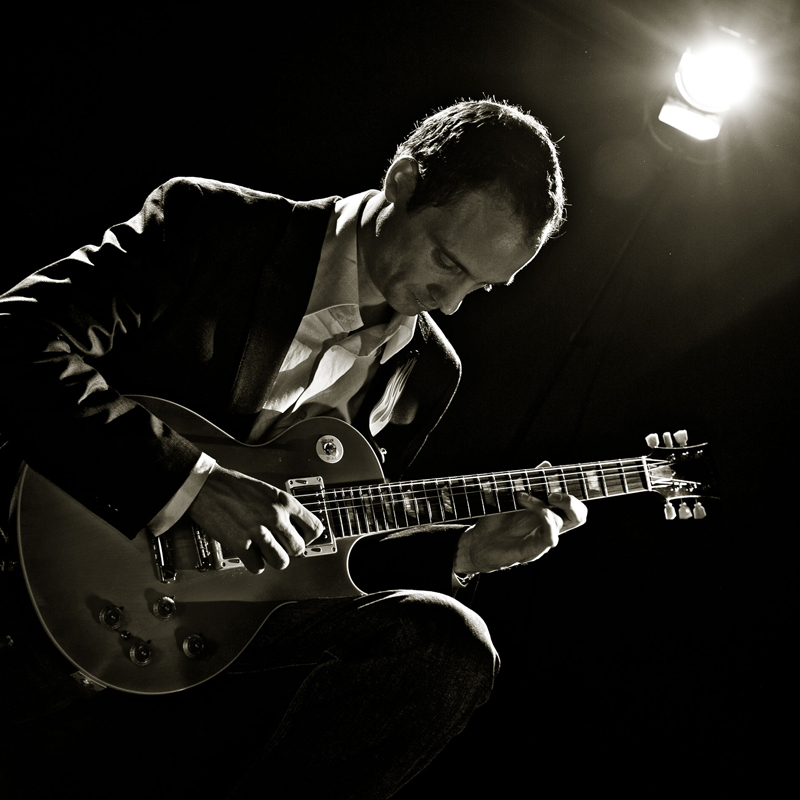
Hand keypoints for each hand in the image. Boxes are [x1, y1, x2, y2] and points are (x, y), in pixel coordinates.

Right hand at [188, 465, 324, 573]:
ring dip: (273, 559)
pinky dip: (253, 564)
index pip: (315, 528)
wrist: (207, 486)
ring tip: (265, 552)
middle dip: (289, 550)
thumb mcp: (268, 491)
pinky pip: (257, 567)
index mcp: (284, 501)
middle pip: (298, 549)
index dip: (308, 537)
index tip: (301, 538)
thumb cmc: (234, 486)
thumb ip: (283, 509)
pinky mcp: (240, 544)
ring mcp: (258, 531)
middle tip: (279, 546)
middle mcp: (275, 517)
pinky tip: (249, 554)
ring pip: (281, 562)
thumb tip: (294, 528)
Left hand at [454, 462, 587, 574]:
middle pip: (580, 516)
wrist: (477, 543)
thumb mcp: (511, 495)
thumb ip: (529, 481)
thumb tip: (547, 464)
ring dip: (541, 504)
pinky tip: (526, 507)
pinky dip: (542, 518)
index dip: (574, 492)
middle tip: (551, 493)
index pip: (574, 506)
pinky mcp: (534, 550)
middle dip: (572, 500)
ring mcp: (543, 539)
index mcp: (547, 514)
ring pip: (561, 521)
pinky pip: (550, 536)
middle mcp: (549, 527)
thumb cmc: (495, 520)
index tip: (557, 479)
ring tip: (521, 496)